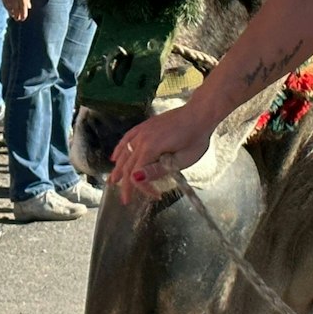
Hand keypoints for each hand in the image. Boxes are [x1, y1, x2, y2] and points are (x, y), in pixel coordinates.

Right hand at [2, 0, 32, 21]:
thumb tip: (29, 7)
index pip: (23, 11)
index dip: (23, 16)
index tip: (23, 18)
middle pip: (16, 12)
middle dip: (18, 17)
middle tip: (19, 19)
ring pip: (10, 10)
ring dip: (12, 14)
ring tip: (14, 16)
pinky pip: (6, 6)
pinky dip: (8, 9)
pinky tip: (10, 11)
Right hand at [106, 102, 223, 203]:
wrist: (199, 114)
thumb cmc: (196, 137)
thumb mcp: (182, 159)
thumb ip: (158, 169)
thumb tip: (137, 178)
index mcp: (151, 148)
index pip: (138, 175)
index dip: (144, 188)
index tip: (156, 195)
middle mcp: (142, 139)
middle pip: (128, 165)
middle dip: (125, 184)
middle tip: (125, 199)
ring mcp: (142, 131)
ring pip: (124, 153)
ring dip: (117, 168)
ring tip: (112, 181)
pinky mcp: (145, 126)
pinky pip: (127, 138)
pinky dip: (119, 149)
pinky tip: (115, 157)